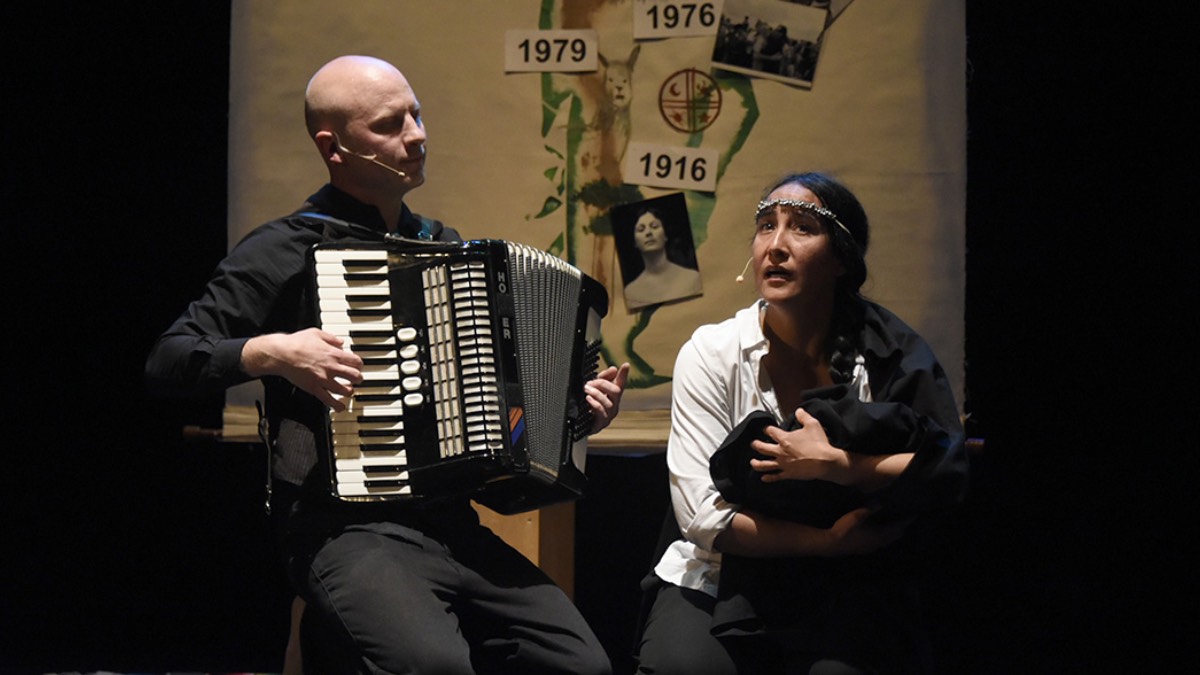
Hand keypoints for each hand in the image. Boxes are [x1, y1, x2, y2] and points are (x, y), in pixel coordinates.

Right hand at [241, 328, 363, 410]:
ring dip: (349, 391)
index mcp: (334, 354)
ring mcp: (324, 379)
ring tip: (348, 390)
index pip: (356, 361)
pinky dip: (337, 405)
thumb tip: (340, 342)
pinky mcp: (314, 388)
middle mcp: (332, 368)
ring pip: (345, 390)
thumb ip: (331, 338)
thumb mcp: (316, 333)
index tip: (358, 366)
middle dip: (358, 378)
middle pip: (355, 376)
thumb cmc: (296, 342)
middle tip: (357, 379)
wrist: (282, 354)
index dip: (359, 364)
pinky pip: (328, 400)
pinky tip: (340, 407)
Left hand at [585, 363, 630, 433]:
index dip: (623, 374)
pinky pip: (601, 412)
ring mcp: (609, 416)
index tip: (625, 364)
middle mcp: (613, 405)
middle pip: (616, 391)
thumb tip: (614, 368)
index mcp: (612, 396)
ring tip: (586, 389)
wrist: (578, 425)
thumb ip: (603, 378)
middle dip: (603, 384)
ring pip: (608, 402)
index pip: (620, 383)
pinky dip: (595, 403)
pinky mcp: (601, 424)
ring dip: (596, 393)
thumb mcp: (593, 389)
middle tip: (590, 382)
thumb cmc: (587, 406)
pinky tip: (588, 399)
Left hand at [750, 407, 848, 482]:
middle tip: (753, 444)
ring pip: (765, 464)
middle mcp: (780, 451)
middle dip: (756, 445)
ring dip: (756, 463)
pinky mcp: (788, 473)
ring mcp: (783, 463)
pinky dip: (768, 478)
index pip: (771, 431)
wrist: (825, 462)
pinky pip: (775, 476)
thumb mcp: (813, 425)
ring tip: (752, 462)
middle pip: (762, 448)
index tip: (766, 429)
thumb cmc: (819, 444)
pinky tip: (763, 478)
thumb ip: (804, 416)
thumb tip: (799, 411)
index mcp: (785, 439)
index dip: (767, 429)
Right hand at [823, 507, 909, 555]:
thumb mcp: (858, 515)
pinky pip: (880, 543)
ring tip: (895, 528)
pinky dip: (884, 538)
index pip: (897, 527)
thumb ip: (871, 509)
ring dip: (893, 534)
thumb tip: (882, 502)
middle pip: (894, 536)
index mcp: (880, 534)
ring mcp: (872, 547)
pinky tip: (880, 535)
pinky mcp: (865, 549)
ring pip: (887, 541)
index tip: (914, 516)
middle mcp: (879, 542)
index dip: (905, 521)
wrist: (832, 544)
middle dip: (901, 529)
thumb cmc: (846, 529)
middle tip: (906, 522)